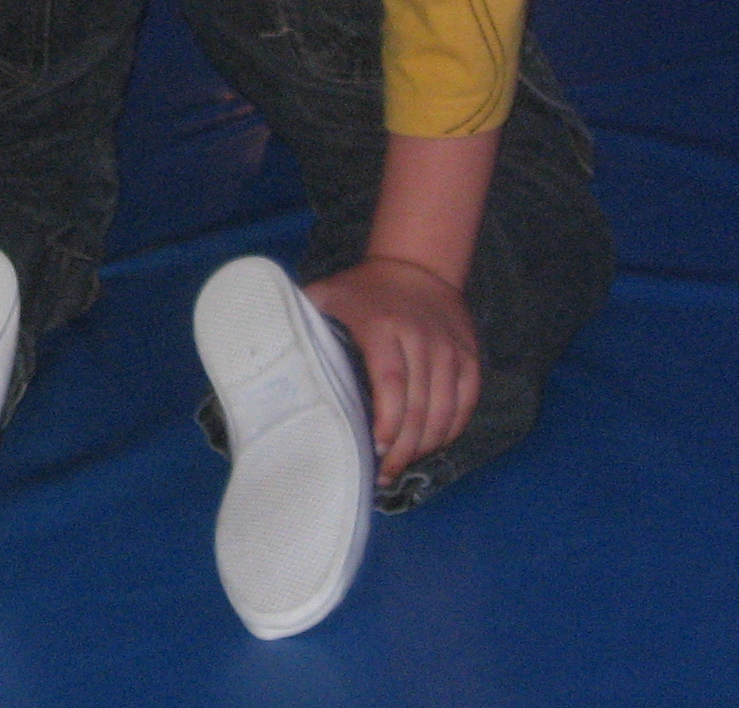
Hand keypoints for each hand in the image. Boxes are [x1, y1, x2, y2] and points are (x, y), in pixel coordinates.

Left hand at [304, 255, 480, 485]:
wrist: (417, 264)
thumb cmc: (362, 290)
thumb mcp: (326, 295)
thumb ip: (300, 321)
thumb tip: (269, 355)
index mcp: (382, 327)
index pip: (390, 384)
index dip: (385, 422)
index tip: (373, 449)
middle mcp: (421, 338)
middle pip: (419, 406)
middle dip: (402, 448)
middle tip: (383, 473)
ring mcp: (449, 349)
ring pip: (445, 410)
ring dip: (426, 445)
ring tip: (403, 463)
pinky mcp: (469, 356)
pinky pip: (467, 402)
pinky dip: (452, 429)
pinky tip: (431, 444)